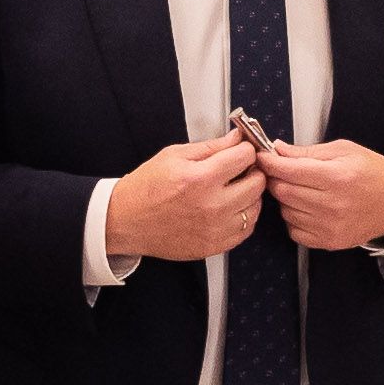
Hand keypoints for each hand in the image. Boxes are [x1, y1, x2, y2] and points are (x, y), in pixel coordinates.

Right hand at [104, 134, 261, 261]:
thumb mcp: (174, 155)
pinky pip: (246, 230)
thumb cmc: (146, 188)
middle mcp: (212, 206)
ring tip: (233, 189)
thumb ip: (211, 147)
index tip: (240, 151)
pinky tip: (230, 208)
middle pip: (257, 182)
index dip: (244, 149)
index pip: (246, 156)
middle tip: (239, 169)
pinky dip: (243, 217)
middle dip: (251, 171)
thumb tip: (236, 138)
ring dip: (250, 195)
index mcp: (200, 178)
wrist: (126, 221)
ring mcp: (215, 229)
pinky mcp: (214, 245)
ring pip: (255, 207)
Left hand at [261, 139, 383, 250]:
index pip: (288, 170)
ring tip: (301, 190)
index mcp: (337, 177)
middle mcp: (332, 204)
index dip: (269, 162)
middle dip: (275, 178)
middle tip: (281, 171)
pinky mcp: (329, 242)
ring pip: (286, 211)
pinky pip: (294, 231)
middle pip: (282, 191)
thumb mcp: (344, 150)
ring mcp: (330, 226)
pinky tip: (308, 208)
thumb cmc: (372, 172)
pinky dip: (294, 218)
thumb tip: (278, 150)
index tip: (262, 156)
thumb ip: (308, 152)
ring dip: (286, 199)